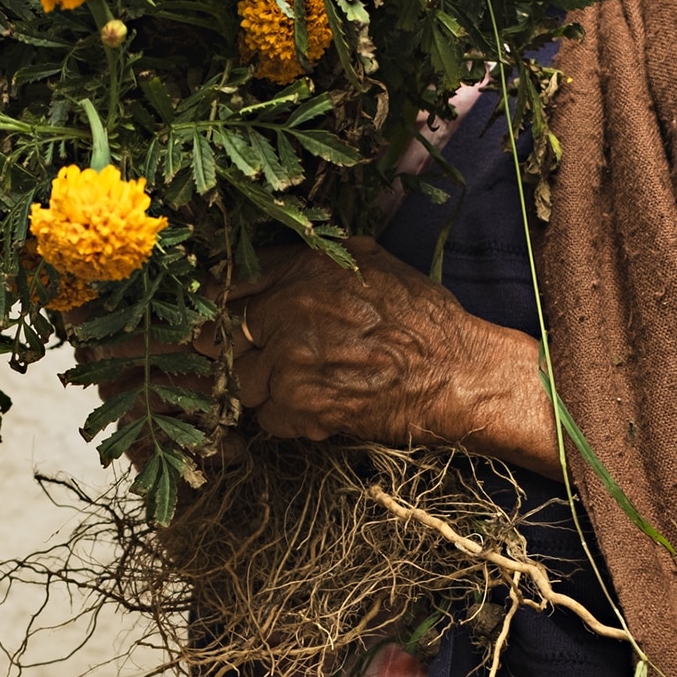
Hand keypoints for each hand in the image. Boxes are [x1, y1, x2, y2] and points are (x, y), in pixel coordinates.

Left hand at [223, 239, 558, 476]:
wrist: (458, 375)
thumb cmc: (421, 318)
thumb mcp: (368, 261)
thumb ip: (311, 258)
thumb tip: (266, 264)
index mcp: (301, 269)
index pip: (224, 284)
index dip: (221, 304)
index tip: (227, 318)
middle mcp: (288, 310)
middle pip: (217, 336)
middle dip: (233, 349)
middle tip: (259, 357)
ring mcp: (290, 362)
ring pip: (239, 381)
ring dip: (260, 387)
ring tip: (298, 384)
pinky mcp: (302, 408)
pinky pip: (266, 419)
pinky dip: (286, 419)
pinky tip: (316, 407)